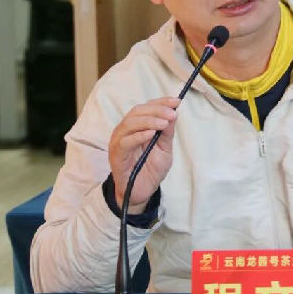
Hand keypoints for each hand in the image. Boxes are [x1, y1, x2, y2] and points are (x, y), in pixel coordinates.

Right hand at [108, 97, 179, 213]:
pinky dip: (138, 136)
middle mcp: (126, 131)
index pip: (147, 107)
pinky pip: (125, 142)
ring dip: (149, 121)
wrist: (142, 192)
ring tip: (164, 123)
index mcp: (137, 126)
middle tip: (171, 113)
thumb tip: (174, 113)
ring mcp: (119, 142)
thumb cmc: (151, 169)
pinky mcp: (116, 155)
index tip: (176, 101)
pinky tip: (151, 134)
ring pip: (130, 123)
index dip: (161, 102)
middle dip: (156, 109)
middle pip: (137, 111)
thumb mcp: (164, 149)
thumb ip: (167, 133)